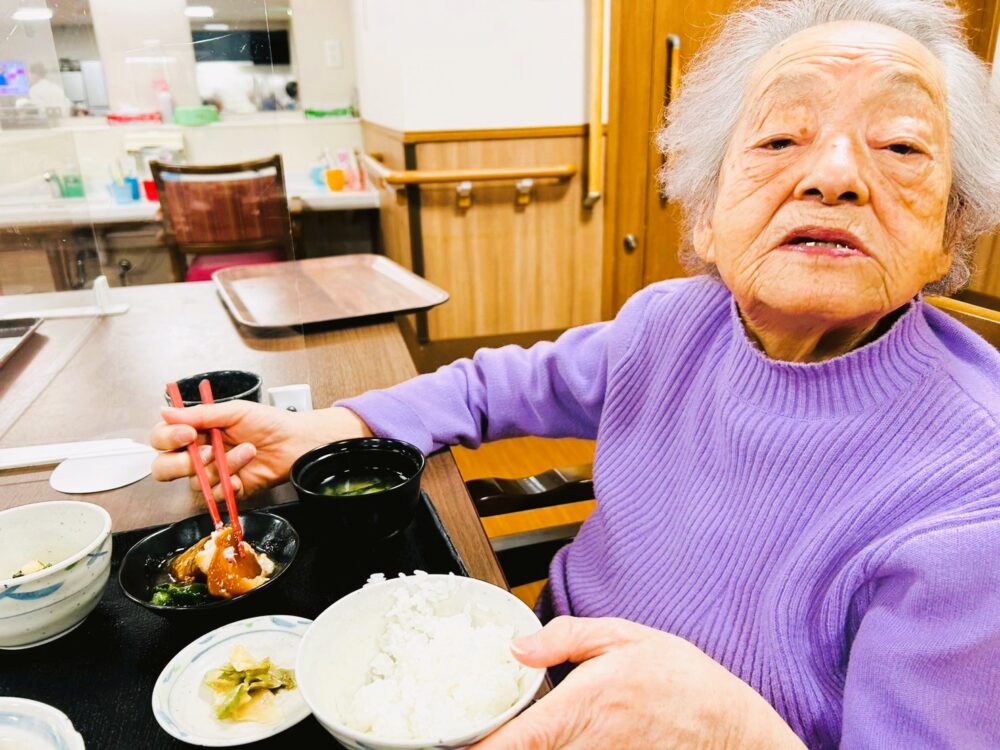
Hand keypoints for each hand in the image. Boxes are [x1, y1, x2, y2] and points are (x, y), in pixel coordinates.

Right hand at [150, 403, 371, 499]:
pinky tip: (245, 472)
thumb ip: (200, 414)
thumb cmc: (269, 423)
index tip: (186, 433)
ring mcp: (211, 474)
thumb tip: (166, 411)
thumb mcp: (234, 411)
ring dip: (221, 466)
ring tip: (246, 450)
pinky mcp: (227, 491)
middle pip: (164, 468)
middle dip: (183, 462)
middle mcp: (198, 454)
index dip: (167, 438)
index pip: (161, 439)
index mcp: (195, 431)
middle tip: (209, 450)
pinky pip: (214, 495)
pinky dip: (230, 482)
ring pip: (194, 481)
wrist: (295, 442)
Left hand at [471, 617, 804, 749]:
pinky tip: (560, 741)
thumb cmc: (684, 681)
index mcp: (580, 706)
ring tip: (512, 735)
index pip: (512, 741)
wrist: (735, 729)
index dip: (478, 749)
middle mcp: (585, 746)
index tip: (449, 745)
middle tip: (478, 736)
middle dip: (497, 748)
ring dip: (530, 748)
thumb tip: (517, 648)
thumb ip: (567, 637)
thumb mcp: (626, 637)